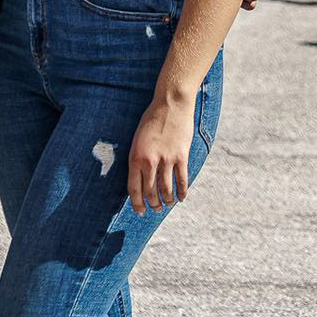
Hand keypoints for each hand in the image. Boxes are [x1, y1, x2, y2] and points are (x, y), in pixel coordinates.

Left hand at [127, 95, 194, 213]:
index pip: (134, 188)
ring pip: (166, 189)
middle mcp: (150, 161)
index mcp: (135, 157)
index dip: (137, 203)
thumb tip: (141, 179)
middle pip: (150, 192)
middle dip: (152, 205)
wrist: (170, 105)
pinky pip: (181, 180)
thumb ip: (138, 158)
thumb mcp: (137, 139)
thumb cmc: (152, 120)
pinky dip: (182, 192)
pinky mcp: (181, 156)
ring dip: (166, 201)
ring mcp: (166, 160)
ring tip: (167, 205)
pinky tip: (181, 198)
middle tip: (155, 210)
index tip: (139, 211)